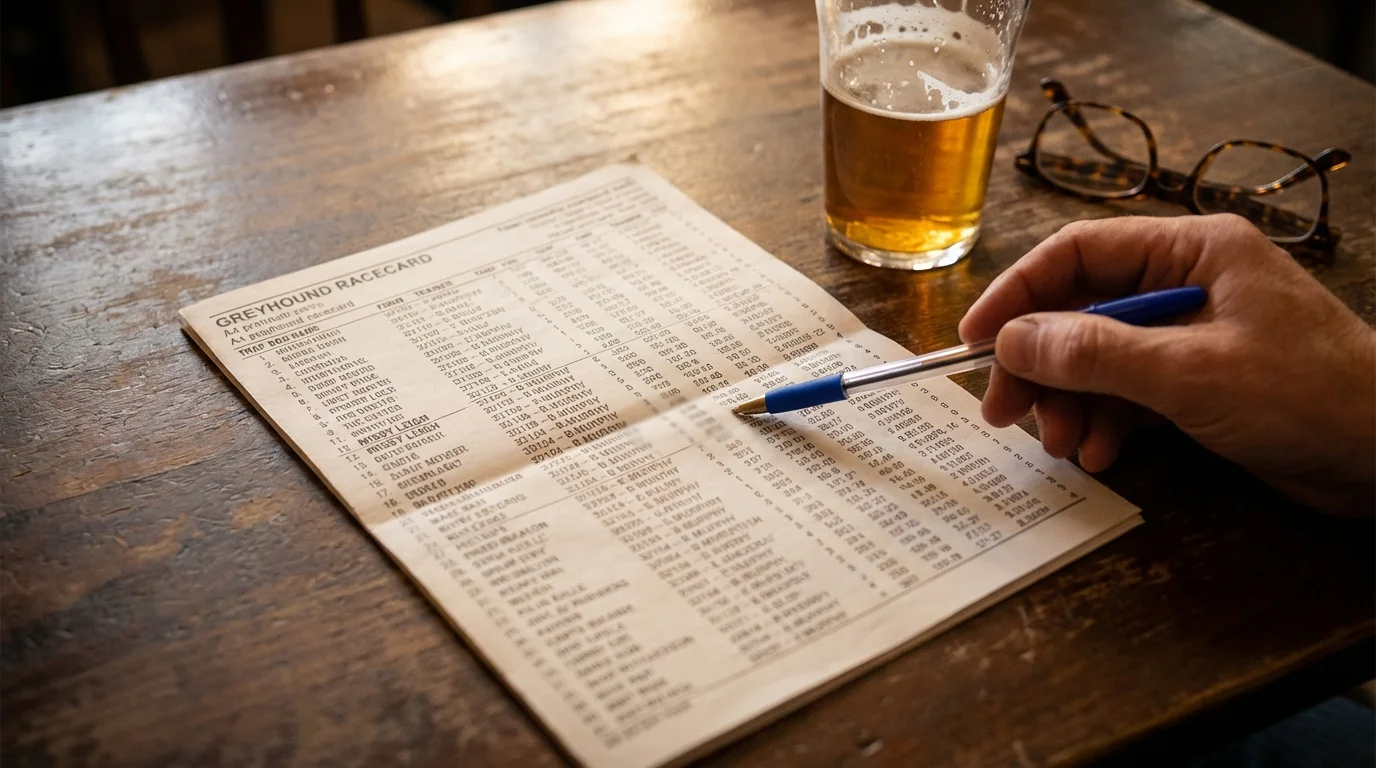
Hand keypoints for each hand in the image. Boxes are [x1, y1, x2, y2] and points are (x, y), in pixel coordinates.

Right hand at [959, 214, 1375, 515]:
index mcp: (1193, 251)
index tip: (975, 341)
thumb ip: (1095, 353)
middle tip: (1004, 412)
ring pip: (1097, 360)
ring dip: (1071, 404)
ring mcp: (1193, 336)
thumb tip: (1012, 340)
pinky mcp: (1200, 383)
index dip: (1018, 294)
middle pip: (1080, 311)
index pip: (1079, 253)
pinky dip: (1106, 423)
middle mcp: (1187, 284)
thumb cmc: (1312, 396)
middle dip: (1040, 365)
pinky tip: (1103, 455)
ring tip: (1066, 445)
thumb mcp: (1190, 373)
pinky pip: (1128, 394)